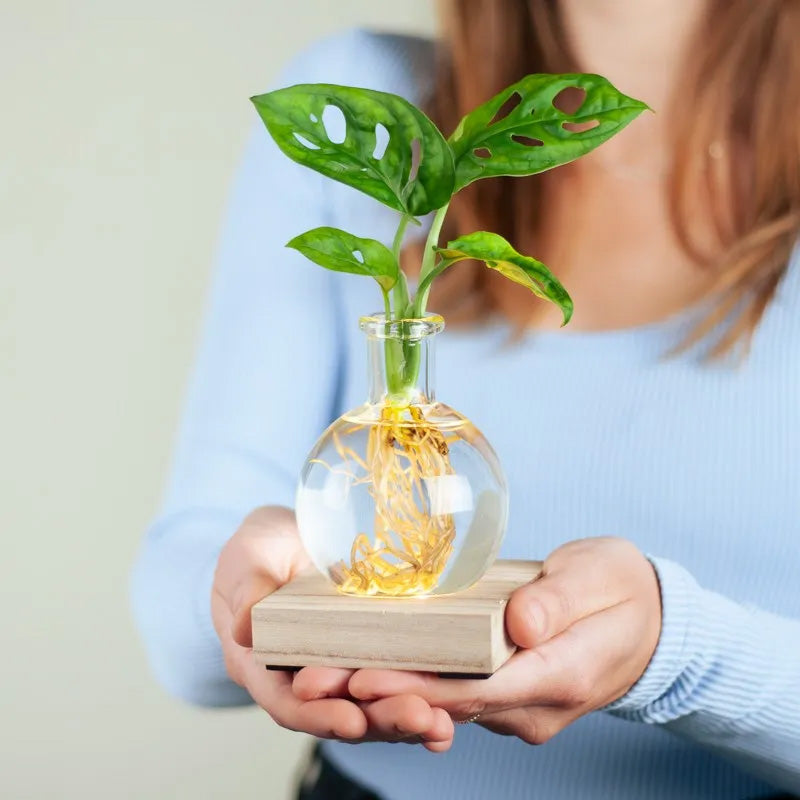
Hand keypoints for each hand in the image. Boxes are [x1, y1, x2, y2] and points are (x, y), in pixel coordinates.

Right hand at [211, 506, 453, 750]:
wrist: (290, 537)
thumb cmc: (262, 549)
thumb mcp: (249, 558)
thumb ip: (247, 588)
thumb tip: (243, 628)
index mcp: (265, 665)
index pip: (291, 703)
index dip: (320, 716)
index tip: (353, 721)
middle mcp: (306, 676)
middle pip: (343, 711)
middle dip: (382, 720)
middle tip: (421, 719)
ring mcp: (343, 667)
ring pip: (374, 704)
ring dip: (410, 716)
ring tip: (442, 724)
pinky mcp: (374, 651)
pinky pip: (399, 678)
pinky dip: (425, 695)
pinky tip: (453, 708)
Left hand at [347, 537, 661, 744]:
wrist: (650, 622)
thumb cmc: (622, 589)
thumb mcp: (599, 576)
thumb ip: (558, 601)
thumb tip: (516, 625)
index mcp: (559, 675)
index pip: (476, 690)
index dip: (417, 688)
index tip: (363, 679)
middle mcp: (534, 705)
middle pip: (447, 704)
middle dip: (381, 693)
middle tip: (315, 680)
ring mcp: (521, 706)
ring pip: (445, 704)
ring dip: (387, 691)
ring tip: (323, 675)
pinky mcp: (509, 695)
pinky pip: (454, 694)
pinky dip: (412, 683)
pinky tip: (368, 668)